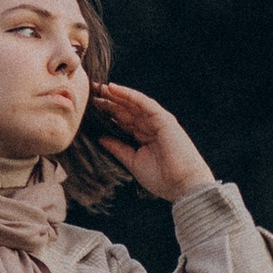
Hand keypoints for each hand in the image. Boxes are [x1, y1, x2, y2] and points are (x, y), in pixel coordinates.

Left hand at [90, 82, 212, 201]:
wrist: (182, 185)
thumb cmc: (161, 178)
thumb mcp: (133, 161)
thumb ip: (118, 148)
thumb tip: (100, 138)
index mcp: (143, 137)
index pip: (122, 121)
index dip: (106, 113)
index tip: (90, 107)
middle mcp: (149, 127)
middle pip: (125, 110)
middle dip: (108, 101)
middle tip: (90, 91)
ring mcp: (157, 121)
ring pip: (132, 104)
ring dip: (115, 95)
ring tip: (98, 87)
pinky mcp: (163, 118)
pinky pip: (143, 102)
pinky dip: (128, 94)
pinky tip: (113, 88)